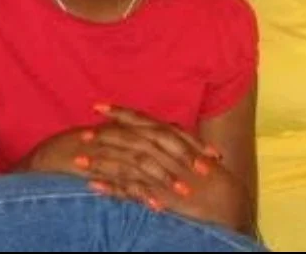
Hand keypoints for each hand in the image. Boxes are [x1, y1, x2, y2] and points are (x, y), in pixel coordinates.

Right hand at [20, 115, 194, 193]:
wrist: (52, 156)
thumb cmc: (87, 150)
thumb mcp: (118, 144)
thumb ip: (142, 144)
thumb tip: (171, 150)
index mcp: (131, 127)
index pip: (167, 131)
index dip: (191, 142)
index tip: (213, 155)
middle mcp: (123, 134)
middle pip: (160, 143)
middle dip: (185, 157)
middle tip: (207, 172)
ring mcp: (111, 151)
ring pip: (144, 163)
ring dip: (166, 178)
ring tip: (186, 193)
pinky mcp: (100, 168)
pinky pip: (123, 181)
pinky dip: (140, 193)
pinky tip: (156, 206)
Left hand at [89, 105, 251, 231]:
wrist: (226, 199)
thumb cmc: (208, 173)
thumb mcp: (191, 149)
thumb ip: (174, 137)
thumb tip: (165, 126)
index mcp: (170, 137)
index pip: (140, 120)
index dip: (119, 112)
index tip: (97, 105)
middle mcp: (163, 152)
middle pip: (128, 140)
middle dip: (103, 136)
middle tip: (81, 135)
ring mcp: (160, 174)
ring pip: (125, 165)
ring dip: (101, 163)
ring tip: (79, 161)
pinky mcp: (158, 195)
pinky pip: (131, 191)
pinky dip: (111, 189)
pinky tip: (93, 187)